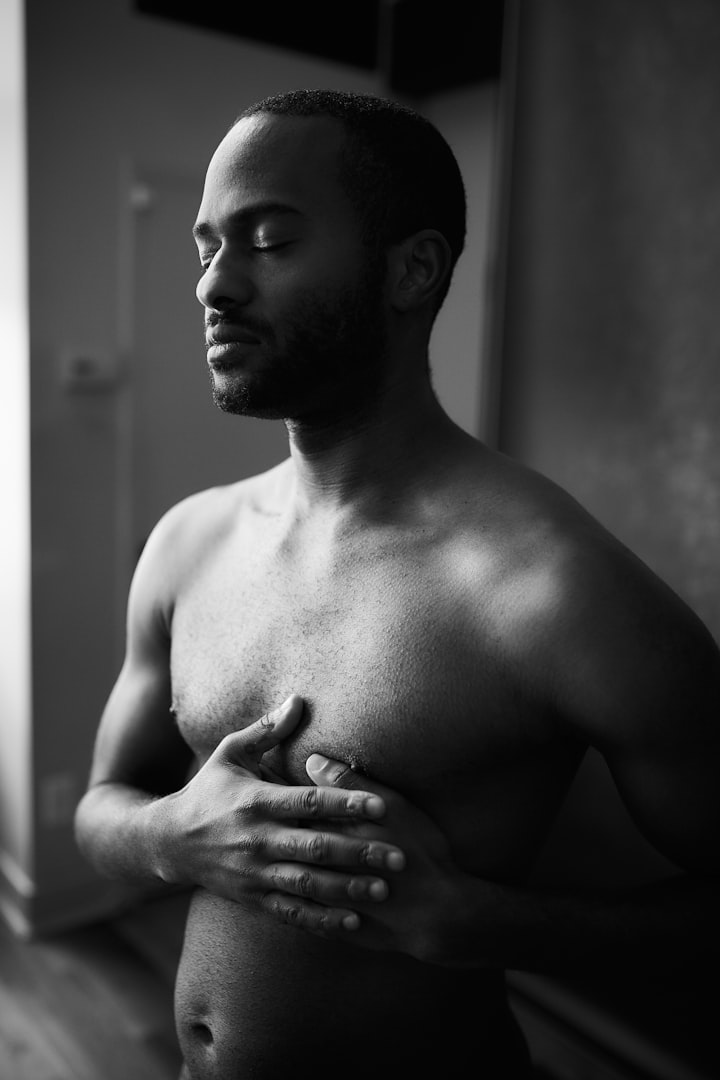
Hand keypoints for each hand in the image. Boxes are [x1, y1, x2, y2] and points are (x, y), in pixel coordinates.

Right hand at [153, 696, 404, 912]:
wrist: (168, 841)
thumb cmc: (207, 790)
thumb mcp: (230, 753)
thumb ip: (267, 730)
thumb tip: (298, 699)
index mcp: (255, 801)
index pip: (308, 801)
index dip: (345, 802)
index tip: (381, 805)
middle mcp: (256, 839)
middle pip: (315, 846)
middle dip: (358, 852)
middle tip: (399, 856)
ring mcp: (254, 873)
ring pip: (307, 884)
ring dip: (346, 889)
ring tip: (383, 889)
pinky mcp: (252, 898)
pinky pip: (290, 913)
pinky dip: (320, 920)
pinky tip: (351, 922)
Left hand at [260, 752, 470, 961]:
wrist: (439, 913)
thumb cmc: (419, 851)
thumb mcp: (389, 807)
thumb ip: (347, 784)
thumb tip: (312, 760)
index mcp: (327, 833)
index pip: (287, 810)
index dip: (270, 793)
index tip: (258, 777)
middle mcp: (317, 867)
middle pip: (279, 845)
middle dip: (263, 831)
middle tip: (249, 815)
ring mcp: (322, 901)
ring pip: (284, 882)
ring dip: (270, 868)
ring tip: (260, 852)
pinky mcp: (331, 926)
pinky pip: (300, 916)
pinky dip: (289, 902)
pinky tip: (281, 894)